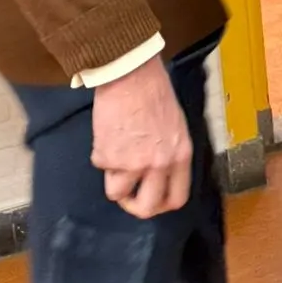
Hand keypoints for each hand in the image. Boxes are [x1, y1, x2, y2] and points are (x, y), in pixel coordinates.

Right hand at [90, 55, 192, 218]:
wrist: (130, 75)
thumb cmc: (154, 92)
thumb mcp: (176, 125)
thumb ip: (170, 153)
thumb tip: (160, 173)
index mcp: (180, 156)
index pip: (177, 198)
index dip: (162, 205)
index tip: (152, 200)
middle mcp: (159, 165)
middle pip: (147, 207)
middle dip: (134, 206)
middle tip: (127, 195)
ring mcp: (132, 163)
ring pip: (117, 192)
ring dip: (113, 178)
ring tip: (115, 155)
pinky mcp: (108, 157)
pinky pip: (101, 166)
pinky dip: (101, 154)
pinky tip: (108, 133)